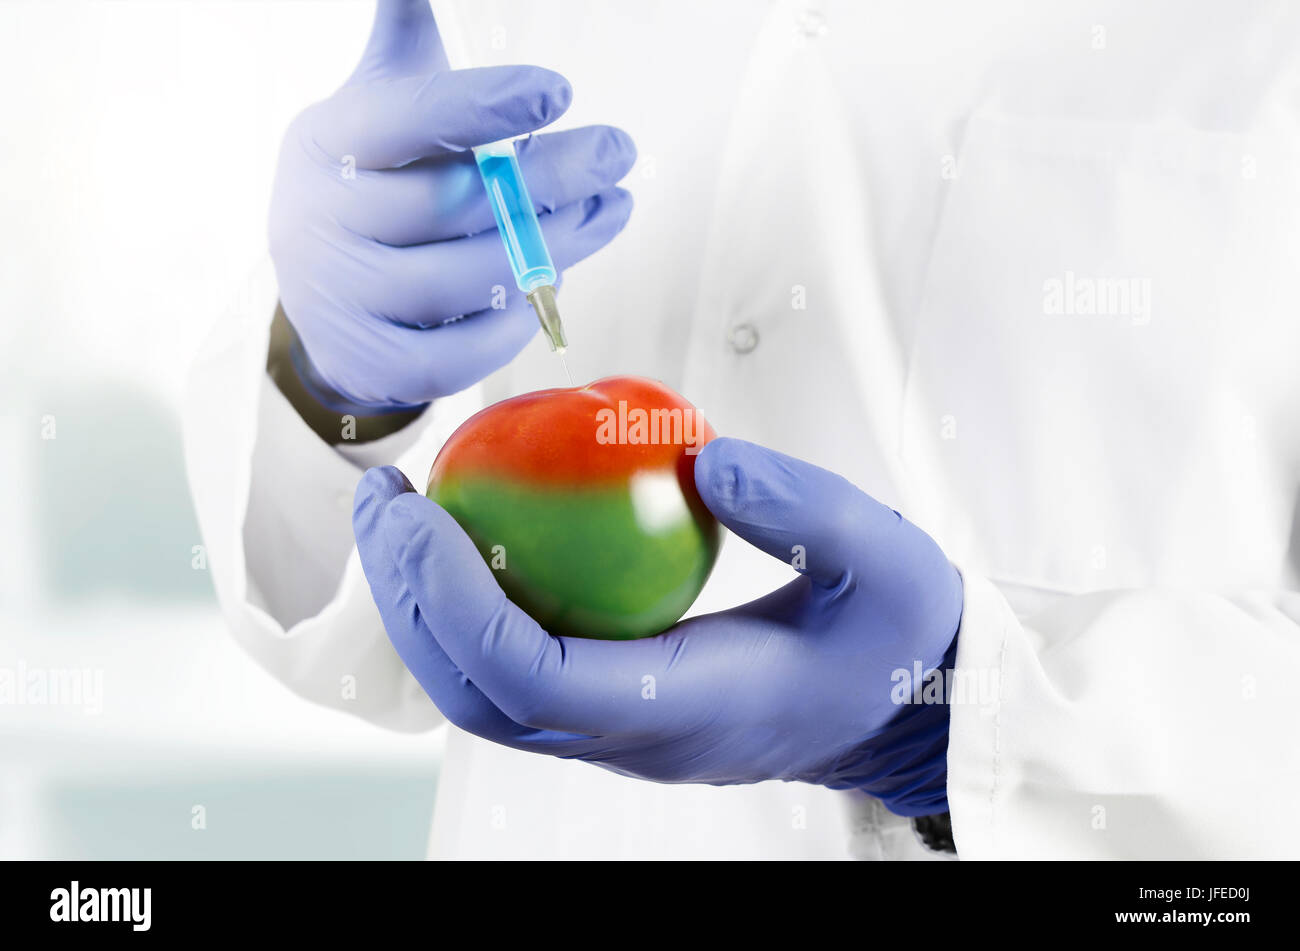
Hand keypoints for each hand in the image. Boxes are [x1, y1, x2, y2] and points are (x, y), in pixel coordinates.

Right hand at [268, 0, 634, 411]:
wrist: (324, 295)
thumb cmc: (372, 185)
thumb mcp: (378, 111)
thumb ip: (406, 51)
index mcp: (328, 143)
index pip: (408, 119)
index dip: (485, 105)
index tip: (558, 92)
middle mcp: (322, 221)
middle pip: (451, 203)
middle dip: (547, 179)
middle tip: (615, 153)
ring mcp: (341, 300)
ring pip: (463, 281)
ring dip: (550, 249)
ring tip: (605, 213)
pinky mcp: (370, 362)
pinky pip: (456, 354)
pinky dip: (511, 324)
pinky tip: (549, 287)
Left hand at [354, 439, 963, 814]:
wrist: (907, 707)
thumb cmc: (900, 637)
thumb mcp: (885, 558)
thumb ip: (803, 508)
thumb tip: (703, 459)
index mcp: (685, 710)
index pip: (534, 678)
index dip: (456, 600)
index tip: (418, 510)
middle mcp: (633, 737)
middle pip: (479, 697)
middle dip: (410, 602)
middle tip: (380, 499)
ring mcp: (620, 732)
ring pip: (485, 696)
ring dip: (426, 610)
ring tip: (401, 516)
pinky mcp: (618, 709)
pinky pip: (518, 673)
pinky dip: (472, 610)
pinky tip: (472, 537)